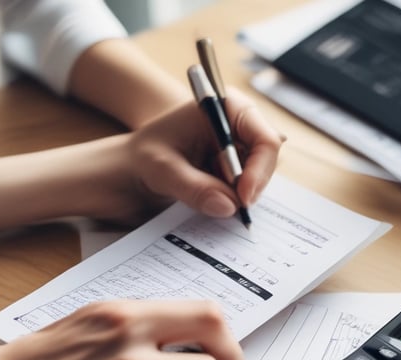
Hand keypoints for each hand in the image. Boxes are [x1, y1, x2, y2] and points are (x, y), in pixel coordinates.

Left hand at [110, 88, 283, 224]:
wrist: (133, 170)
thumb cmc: (143, 157)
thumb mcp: (163, 170)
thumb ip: (194, 187)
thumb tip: (229, 206)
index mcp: (224, 107)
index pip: (264, 137)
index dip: (260, 169)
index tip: (244, 197)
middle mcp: (237, 124)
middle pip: (267, 159)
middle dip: (252, 185)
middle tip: (236, 211)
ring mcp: (238, 147)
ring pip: (258, 176)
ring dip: (242, 194)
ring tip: (211, 202)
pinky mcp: (234, 167)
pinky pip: (247, 187)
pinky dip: (235, 200)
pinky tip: (213, 203)